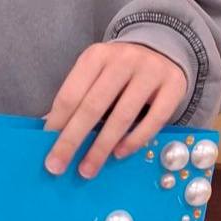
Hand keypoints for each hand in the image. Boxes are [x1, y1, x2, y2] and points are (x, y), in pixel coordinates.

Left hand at [44, 42, 186, 177]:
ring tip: (87, 170)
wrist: (163, 49)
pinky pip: (153, 121)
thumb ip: (77, 99)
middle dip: (72, 140)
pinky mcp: (173, 87)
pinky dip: (134, 141)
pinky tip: (118, 155)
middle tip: (58, 166)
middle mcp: (123, 60)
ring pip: (122, 116)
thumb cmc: (119, 73)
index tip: (46, 149)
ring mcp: (150, 72)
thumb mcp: (95, 76)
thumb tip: (51, 132)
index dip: (58, 124)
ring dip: (101, 148)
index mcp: (96, 56)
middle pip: (93, 106)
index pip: (72, 94)